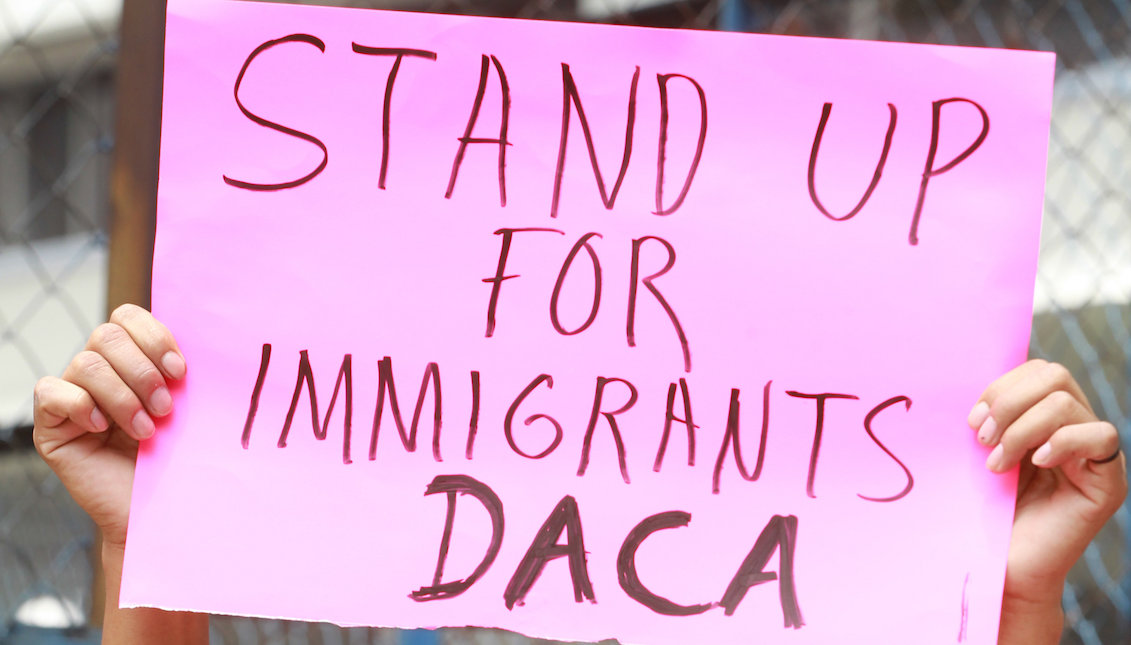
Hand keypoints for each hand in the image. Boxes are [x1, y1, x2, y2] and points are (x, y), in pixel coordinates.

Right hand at [33, 304, 184, 549]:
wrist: (160, 510)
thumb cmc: (177, 458)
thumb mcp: (186, 408)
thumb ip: (180, 373)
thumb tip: (199, 340)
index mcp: (132, 359)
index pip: (128, 317)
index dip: (153, 336)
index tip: (180, 371)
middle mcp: (99, 371)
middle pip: (107, 334)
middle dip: (142, 371)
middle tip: (165, 407)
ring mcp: (73, 396)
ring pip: (87, 363)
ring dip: (122, 396)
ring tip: (145, 429)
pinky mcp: (51, 424)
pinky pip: (51, 392)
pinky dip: (81, 405)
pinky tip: (102, 429)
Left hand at [968, 360, 1126, 643]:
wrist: (1002, 567)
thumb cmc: (985, 512)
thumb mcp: (982, 453)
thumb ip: (989, 418)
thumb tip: (971, 385)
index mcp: (1044, 418)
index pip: (1036, 370)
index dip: (1001, 386)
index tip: (971, 421)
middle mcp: (1074, 429)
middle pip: (1054, 375)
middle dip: (1009, 401)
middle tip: (983, 439)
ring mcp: (1093, 455)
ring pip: (1065, 403)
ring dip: (1021, 429)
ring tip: (998, 464)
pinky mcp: (1108, 482)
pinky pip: (1100, 437)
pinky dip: (1061, 442)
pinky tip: (1036, 464)